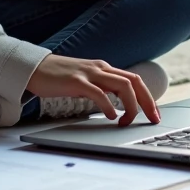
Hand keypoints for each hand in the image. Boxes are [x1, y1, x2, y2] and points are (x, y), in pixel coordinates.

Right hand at [26, 54, 159, 125]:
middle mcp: (101, 68)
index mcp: (104, 68)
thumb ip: (100, 88)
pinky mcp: (76, 81)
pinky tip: (111, 116)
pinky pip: (99, 93)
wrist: (34, 68)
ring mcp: (89, 73)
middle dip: (148, 101)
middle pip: (134, 81)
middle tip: (153, 119)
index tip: (154, 113)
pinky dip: (109, 105)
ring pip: (122, 85)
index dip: (148, 96)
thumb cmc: (59, 78)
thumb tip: (117, 104)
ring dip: (131, 105)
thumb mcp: (85, 80)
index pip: (134, 80)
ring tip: (128, 121)